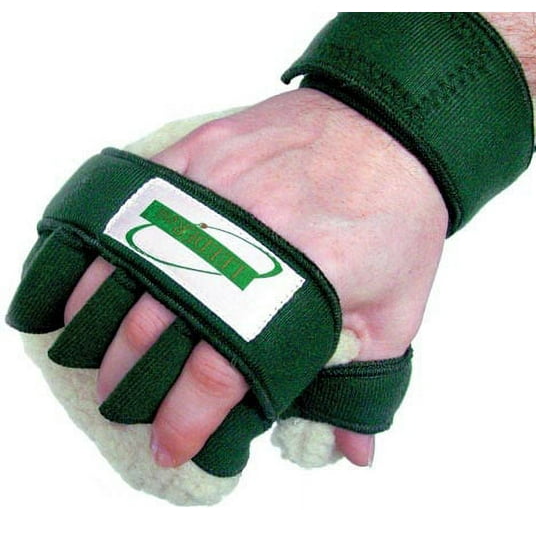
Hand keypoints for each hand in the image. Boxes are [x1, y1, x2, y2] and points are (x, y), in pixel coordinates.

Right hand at [65, 88, 448, 466]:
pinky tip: (91, 286)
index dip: (184, 421)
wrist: (391, 126)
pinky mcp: (199, 153)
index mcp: (301, 279)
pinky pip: (126, 208)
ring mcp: (213, 186)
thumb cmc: (399, 216)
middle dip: (130, 384)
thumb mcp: (399, 309)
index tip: (170, 446)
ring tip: (99, 359)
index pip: (217, 371)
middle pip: (156, 327)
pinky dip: (99, 254)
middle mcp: (246, 233)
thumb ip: (365, 383)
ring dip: (100, 326)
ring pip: (124, 269)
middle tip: (127, 408)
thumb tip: (352, 454)